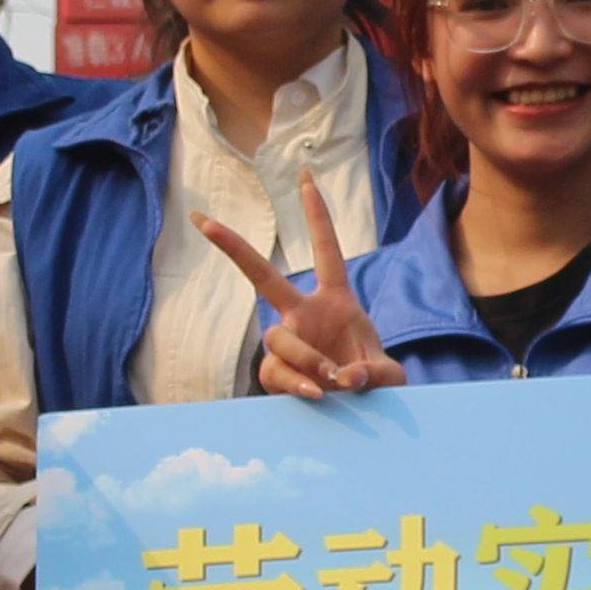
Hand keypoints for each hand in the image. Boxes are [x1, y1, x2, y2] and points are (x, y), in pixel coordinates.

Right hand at [200, 178, 399, 396]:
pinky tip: (314, 392)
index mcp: (335, 300)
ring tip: (332, 377)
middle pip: (263, 277)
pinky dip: (294, 381)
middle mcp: (303, 315)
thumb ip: (376, 373)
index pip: (326, 251)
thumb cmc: (371, 380)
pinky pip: (274, 371)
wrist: (357, 410)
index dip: (317, 216)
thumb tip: (345, 376)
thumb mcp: (387, 375)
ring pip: (277, 337)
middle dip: (233, 247)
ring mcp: (287, 343)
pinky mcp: (276, 373)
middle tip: (203, 221)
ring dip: (305, 356)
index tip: (306, 179)